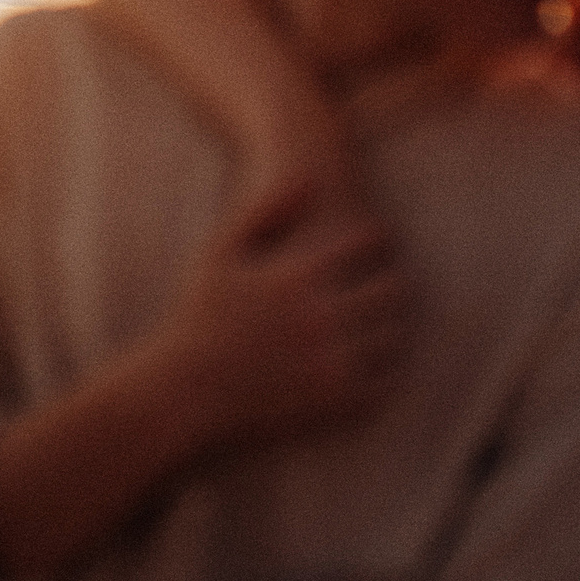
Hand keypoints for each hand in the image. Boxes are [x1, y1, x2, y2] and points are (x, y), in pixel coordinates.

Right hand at [152, 182, 410, 449]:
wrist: (185, 394)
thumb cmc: (200, 319)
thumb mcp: (221, 254)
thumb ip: (265, 210)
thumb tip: (310, 176)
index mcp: (299, 276)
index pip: (370, 244)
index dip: (371, 245)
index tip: (361, 255)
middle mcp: (323, 317)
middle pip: (392, 290)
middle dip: (386, 287)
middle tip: (374, 292)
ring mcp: (334, 362)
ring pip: (394, 336)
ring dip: (385, 329)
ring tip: (366, 328)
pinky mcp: (338, 404)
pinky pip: (387, 381)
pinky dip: (381, 372)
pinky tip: (357, 366)